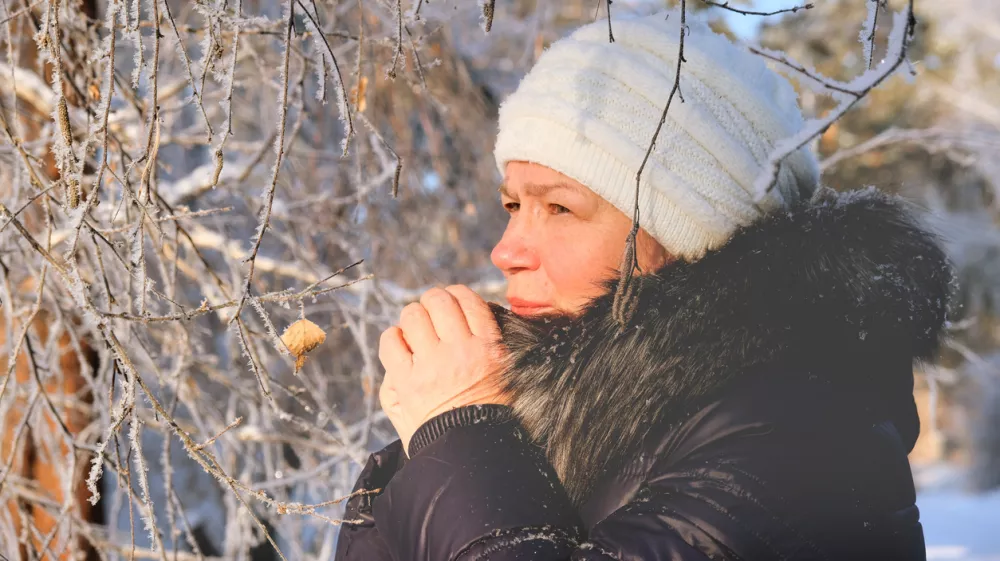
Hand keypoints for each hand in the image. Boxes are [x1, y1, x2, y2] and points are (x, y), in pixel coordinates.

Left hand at [378, 285, 506, 453]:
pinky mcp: (405, 381)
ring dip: (412, 318)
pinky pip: (390, 341)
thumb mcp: (506, 376)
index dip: (457, 295)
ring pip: (413, 315)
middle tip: (433, 316)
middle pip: (439, 300)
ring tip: (416, 333)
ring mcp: (430, 365)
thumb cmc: (490, 418)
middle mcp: (460, 350)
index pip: (470, 300)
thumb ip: (490, 345)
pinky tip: (402, 348)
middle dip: (433, 302)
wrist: (471, 456)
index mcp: (490, 348)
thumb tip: (470, 319)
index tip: (454, 304)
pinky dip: (393, 339)